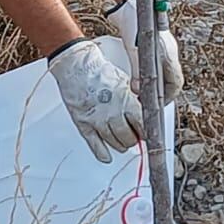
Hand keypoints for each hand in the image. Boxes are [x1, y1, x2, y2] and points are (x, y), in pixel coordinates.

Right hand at [48, 39, 144, 163]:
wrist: (77, 65)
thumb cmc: (99, 71)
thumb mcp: (125, 82)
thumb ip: (133, 99)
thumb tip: (142, 112)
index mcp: (126, 102)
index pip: (142, 125)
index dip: (146, 132)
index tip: (146, 134)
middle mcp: (113, 113)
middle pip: (128, 137)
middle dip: (133, 140)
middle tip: (133, 138)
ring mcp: (97, 120)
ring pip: (114, 142)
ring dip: (120, 145)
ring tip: (122, 144)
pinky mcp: (83, 123)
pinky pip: (94, 144)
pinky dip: (101, 153)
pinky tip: (106, 157)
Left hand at [104, 0, 184, 103]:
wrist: (130, 1)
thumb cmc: (137, 21)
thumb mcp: (135, 50)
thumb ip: (137, 72)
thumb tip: (138, 91)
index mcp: (169, 54)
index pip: (176, 82)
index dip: (169, 96)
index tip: (157, 105)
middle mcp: (167, 51)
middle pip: (169, 78)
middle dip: (159, 92)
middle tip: (145, 101)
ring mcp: (160, 47)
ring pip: (160, 71)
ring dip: (152, 82)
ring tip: (139, 91)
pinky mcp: (150, 43)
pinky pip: (151, 62)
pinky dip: (146, 72)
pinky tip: (135, 76)